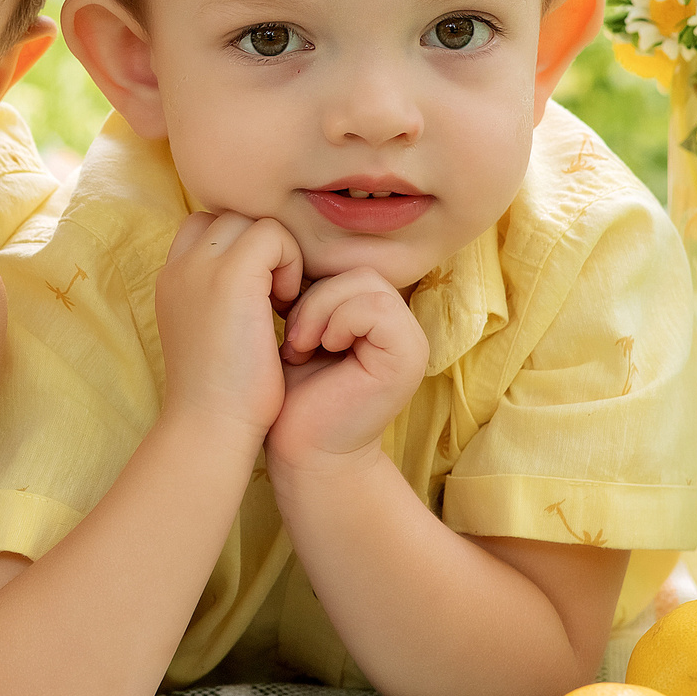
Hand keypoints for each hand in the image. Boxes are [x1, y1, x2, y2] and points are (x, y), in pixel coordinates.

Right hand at [153, 212, 304, 441]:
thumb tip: (261, 278)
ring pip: (252, 221)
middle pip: (230, 218)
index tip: (259, 294)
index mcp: (171, 281)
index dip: (238, 250)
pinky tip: (286, 306)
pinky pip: (273, 234)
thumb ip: (222, 299)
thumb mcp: (211, 334)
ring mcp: (200, 267)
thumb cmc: (222, 395)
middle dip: (262, 250)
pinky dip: (290, 263)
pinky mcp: (231, 274)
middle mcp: (178, 267)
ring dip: (278, 254)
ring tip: (281, 303)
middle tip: (276, 298)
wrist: (210, 426)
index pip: (204, 227)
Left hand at [266, 269, 427, 480]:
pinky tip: (319, 350)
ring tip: (301, 345)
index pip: (347, 266)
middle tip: (292, 337)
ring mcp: (410, 340)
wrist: (301, 450)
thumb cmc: (291, 394)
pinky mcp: (408, 355)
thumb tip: (286, 245)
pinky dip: (337, 322)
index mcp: (376, 316)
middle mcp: (400, 324)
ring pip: (365, 283)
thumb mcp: (299, 329)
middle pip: (358, 269)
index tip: (285, 322)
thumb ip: (309, 292)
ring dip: (320, 310)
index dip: (309, 285)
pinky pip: (375, 307)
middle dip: (314, 296)